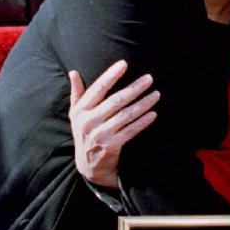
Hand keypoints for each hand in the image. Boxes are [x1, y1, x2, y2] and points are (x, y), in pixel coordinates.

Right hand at [68, 60, 159, 187]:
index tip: (124, 64)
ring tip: (156, 94)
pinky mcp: (112, 146)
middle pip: (116, 101)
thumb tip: (73, 72)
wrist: (88, 165)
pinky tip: (153, 113)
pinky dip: (143, 122)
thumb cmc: (84, 133)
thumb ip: (77, 93)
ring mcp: (100, 135)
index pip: (97, 89)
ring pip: (126, 115)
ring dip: (143, 104)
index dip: (111, 75)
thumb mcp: (76, 115)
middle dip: (134, 88)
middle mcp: (88, 122)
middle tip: (149, 78)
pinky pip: (131, 131)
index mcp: (80, 110)